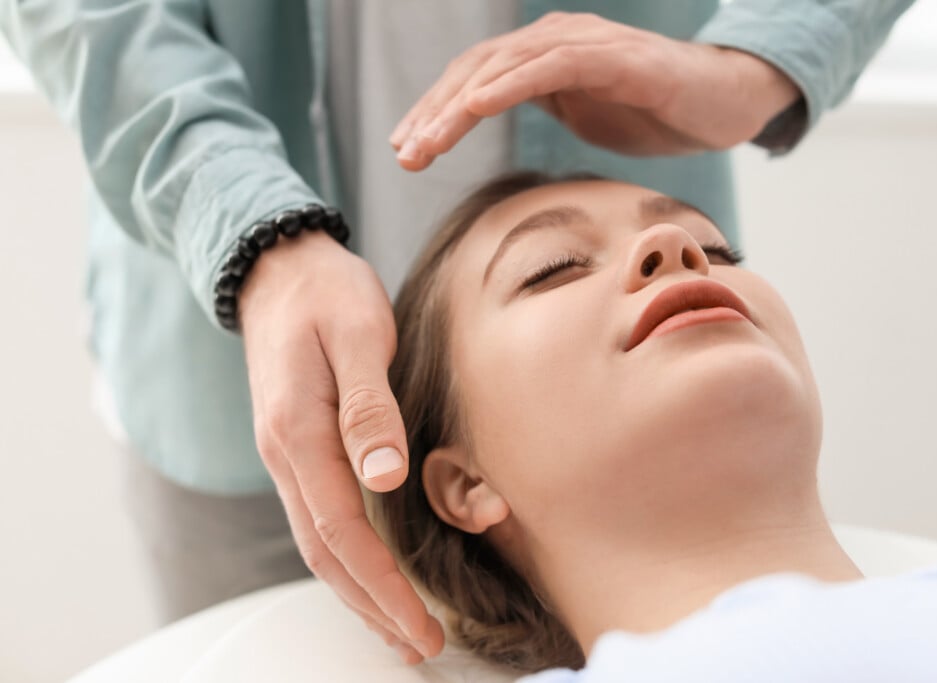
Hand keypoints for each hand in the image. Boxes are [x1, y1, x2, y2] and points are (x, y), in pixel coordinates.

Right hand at [238, 231, 444, 663]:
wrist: (278, 268)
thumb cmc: (327, 293)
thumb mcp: (358, 335)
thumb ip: (371, 407)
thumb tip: (384, 478)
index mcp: (298, 433)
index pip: (342, 532)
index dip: (383, 585)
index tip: (421, 625)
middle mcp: (284, 455)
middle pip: (325, 553)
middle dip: (372, 606)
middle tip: (418, 647)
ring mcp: (286, 454)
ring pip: (317, 543)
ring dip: (357, 592)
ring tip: (396, 630)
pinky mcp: (297, 446)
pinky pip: (318, 518)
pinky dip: (345, 558)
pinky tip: (369, 572)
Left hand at [390, 11, 799, 168]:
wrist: (724, 102)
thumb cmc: (656, 111)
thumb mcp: (587, 115)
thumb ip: (549, 109)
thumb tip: (511, 131)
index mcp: (544, 58)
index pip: (475, 80)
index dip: (436, 112)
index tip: (405, 148)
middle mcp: (557, 40)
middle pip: (478, 70)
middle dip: (434, 112)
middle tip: (403, 153)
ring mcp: (586, 44)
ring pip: (505, 67)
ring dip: (460, 104)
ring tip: (427, 140)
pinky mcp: (617, 57)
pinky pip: (553, 65)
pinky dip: (511, 83)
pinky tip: (479, 106)